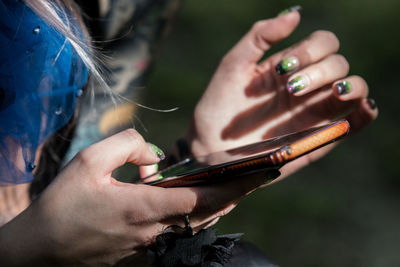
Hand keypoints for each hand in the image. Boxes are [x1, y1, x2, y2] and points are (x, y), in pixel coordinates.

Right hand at [0, 129, 264, 265]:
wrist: (41, 251)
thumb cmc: (62, 204)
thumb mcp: (88, 161)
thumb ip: (127, 146)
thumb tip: (156, 156)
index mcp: (142, 207)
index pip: (201, 197)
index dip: (233, 184)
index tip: (257, 172)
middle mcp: (153, 231)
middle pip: (208, 213)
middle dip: (236, 193)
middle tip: (256, 175)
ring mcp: (150, 246)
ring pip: (197, 225)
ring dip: (219, 204)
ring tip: (235, 183)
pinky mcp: (143, 252)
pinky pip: (181, 232)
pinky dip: (198, 215)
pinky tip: (198, 201)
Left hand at [187, 11, 377, 178]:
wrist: (211, 147)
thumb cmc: (218, 107)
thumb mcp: (233, 65)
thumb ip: (260, 37)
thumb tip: (295, 14)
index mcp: (288, 68)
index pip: (322, 44)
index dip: (311, 50)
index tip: (282, 69)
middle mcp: (305, 87)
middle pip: (338, 65)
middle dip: (319, 71)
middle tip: (291, 89)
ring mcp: (313, 112)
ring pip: (353, 89)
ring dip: (349, 86)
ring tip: (333, 92)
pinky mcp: (318, 138)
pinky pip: (354, 123)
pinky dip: (366, 113)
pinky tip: (362, 107)